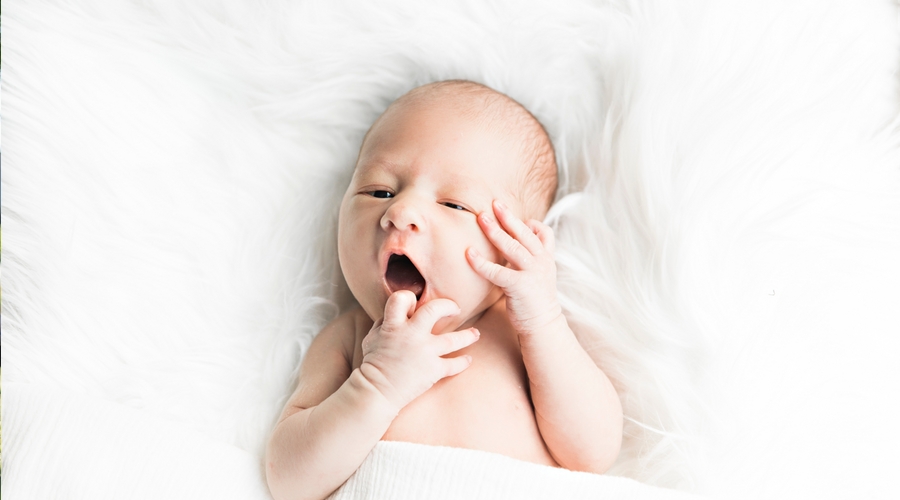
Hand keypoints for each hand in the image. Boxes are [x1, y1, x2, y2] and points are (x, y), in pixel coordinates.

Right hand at [358, 291, 480, 410]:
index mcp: (393, 325)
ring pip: (453, 339)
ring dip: (468, 335)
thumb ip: (386, 322)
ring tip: (476, 334)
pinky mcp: (433, 370)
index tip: (416, 303)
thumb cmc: (372, 363)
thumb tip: (400, 312)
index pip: (402, 298)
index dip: (409, 298)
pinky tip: (468, 360)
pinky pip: (453, 365)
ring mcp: (424, 352)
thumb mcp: (372, 337)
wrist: (376, 392)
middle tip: (455, 309)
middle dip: (448, 306)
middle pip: (434, 310)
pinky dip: (463, 362)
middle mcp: (411, 335)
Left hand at [466, 200, 561, 335]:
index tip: (517, 215)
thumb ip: (530, 260)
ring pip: (513, 247)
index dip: (532, 223)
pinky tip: (469, 253)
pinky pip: (498, 271)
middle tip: (494, 203)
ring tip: (481, 218)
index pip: (544, 233)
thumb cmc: (535, 301)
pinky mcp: (520, 286)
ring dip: (496, 231)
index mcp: (547, 259)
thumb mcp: (539, 275)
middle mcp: (542, 262)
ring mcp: (533, 273)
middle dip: (508, 217)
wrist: (542, 326)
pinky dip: (482, 262)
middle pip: (524, 234)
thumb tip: (513, 246)